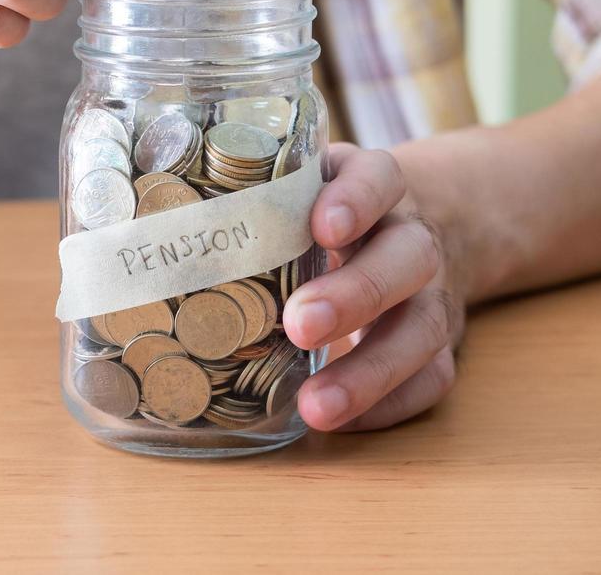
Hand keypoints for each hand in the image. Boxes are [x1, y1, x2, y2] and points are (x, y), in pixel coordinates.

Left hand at [283, 143, 466, 430]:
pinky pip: (431, 376)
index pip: (379, 178)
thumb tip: (161, 228)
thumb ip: (256, 198)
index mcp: (376, 185)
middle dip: (356, 294)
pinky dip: (389, 404)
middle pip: (408, 257)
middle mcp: (411, 235)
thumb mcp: (301, 186)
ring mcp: (431, 291)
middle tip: (299, 326)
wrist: (408, 226)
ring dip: (371, 371)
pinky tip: (341, 421)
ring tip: (317, 406)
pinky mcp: (438, 342)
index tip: (322, 227)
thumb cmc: (325, 210)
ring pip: (424, 326)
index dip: (356, 201)